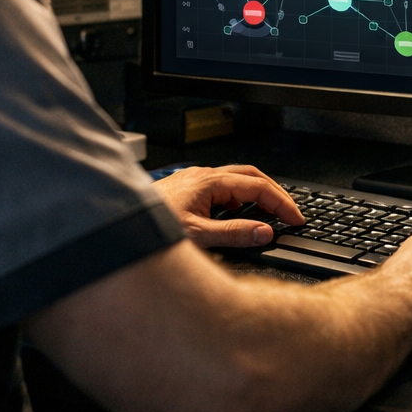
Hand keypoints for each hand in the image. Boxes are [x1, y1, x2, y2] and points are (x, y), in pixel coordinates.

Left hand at [152, 164, 304, 247]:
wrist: (116, 226)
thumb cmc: (149, 229)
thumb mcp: (197, 236)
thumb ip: (234, 235)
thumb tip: (265, 232)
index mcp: (209, 182)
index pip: (257, 186)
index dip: (281, 203)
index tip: (295, 218)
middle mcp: (202, 176)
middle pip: (250, 176)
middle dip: (273, 192)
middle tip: (289, 212)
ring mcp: (194, 181)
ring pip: (235, 180)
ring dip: (256, 194)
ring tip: (270, 213)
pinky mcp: (187, 191)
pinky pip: (221, 189)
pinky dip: (238, 199)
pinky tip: (237, 215)